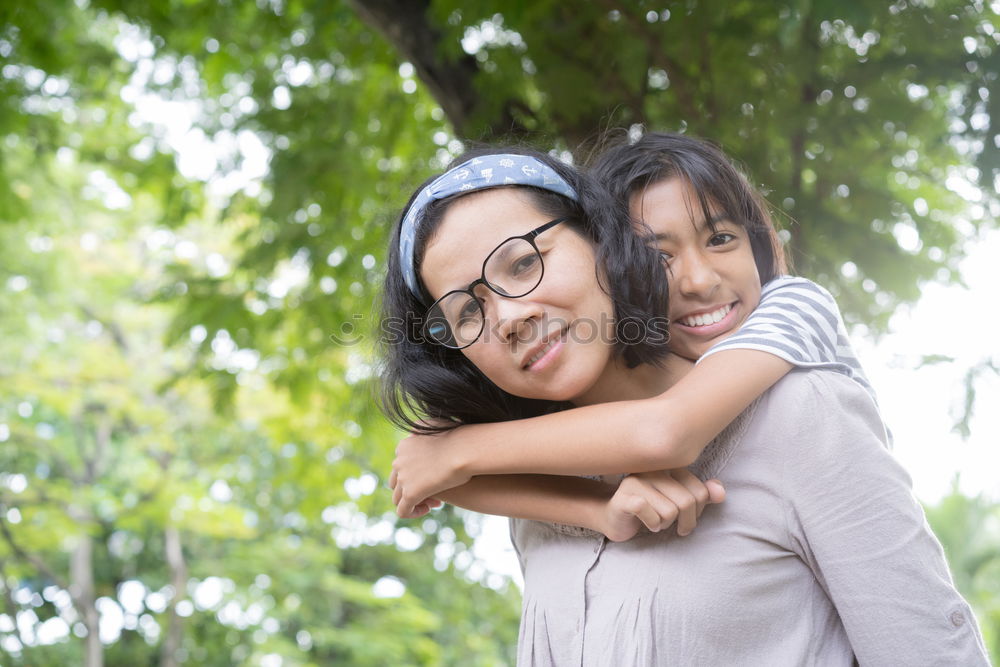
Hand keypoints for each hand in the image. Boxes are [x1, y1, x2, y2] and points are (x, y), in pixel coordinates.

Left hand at [389, 428, 470, 516]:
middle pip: (397, 481)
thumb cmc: (459, 436)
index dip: (416, 474)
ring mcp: (403, 478)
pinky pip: (403, 510)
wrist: (465, 450)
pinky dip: (413, 512)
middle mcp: (399, 461)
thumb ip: (425, 427)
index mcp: (404, 446)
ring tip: (432, 502)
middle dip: (413, 488)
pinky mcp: (410, 493)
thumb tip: (416, 431)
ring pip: (398, 497)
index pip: (402, 465)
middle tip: (434, 492)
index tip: (434, 477)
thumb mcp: (436, 423)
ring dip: (413, 501)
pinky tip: (429, 508)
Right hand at [601, 469, 724, 541]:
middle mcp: (652, 470)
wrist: (614, 517)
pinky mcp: (624, 498)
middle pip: (687, 502)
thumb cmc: (651, 509)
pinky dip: (653, 525)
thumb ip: (702, 495)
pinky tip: (646, 524)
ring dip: (665, 524)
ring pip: (670, 511)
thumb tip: (721, 492)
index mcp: (669, 467)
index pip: (700, 491)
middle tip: (674, 526)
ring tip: (656, 521)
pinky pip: (651, 515)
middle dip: (685, 522)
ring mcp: (636, 482)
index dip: (698, 511)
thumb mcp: (680, 502)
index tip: (687, 517)